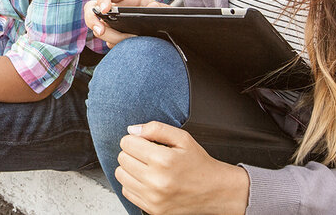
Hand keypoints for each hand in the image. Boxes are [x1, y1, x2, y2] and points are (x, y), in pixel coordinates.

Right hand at [84, 0, 165, 47]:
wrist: (159, 28)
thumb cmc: (155, 14)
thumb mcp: (157, 7)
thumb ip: (155, 7)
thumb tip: (152, 7)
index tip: (105, 9)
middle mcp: (112, 9)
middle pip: (91, 9)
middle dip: (93, 21)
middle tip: (101, 30)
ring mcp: (109, 23)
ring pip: (99, 30)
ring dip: (111, 37)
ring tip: (129, 39)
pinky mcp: (112, 36)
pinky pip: (107, 42)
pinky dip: (116, 45)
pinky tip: (128, 46)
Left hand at [116, 122, 249, 214]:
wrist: (215, 191)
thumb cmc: (199, 164)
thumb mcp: (182, 138)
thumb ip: (156, 129)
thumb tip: (132, 130)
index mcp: (164, 160)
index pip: (127, 143)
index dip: (135, 139)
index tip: (144, 142)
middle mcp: (157, 181)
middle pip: (122, 158)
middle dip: (132, 152)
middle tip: (148, 155)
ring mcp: (153, 198)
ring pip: (120, 175)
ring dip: (130, 168)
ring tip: (146, 167)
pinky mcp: (152, 209)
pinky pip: (126, 191)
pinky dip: (133, 183)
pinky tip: (147, 180)